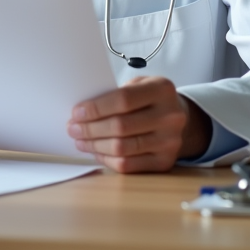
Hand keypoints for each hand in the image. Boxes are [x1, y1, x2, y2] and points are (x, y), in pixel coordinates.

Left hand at [67, 76, 210, 172]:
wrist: (177, 118)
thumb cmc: (149, 99)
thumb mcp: (138, 85)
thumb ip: (115, 93)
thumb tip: (82, 112)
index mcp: (162, 90)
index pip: (123, 100)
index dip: (96, 108)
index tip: (76, 113)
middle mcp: (170, 116)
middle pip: (120, 126)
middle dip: (90, 129)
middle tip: (72, 128)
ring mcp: (170, 142)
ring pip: (122, 148)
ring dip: (95, 145)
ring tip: (80, 141)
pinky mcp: (165, 162)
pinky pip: (128, 165)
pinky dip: (107, 159)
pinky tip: (96, 152)